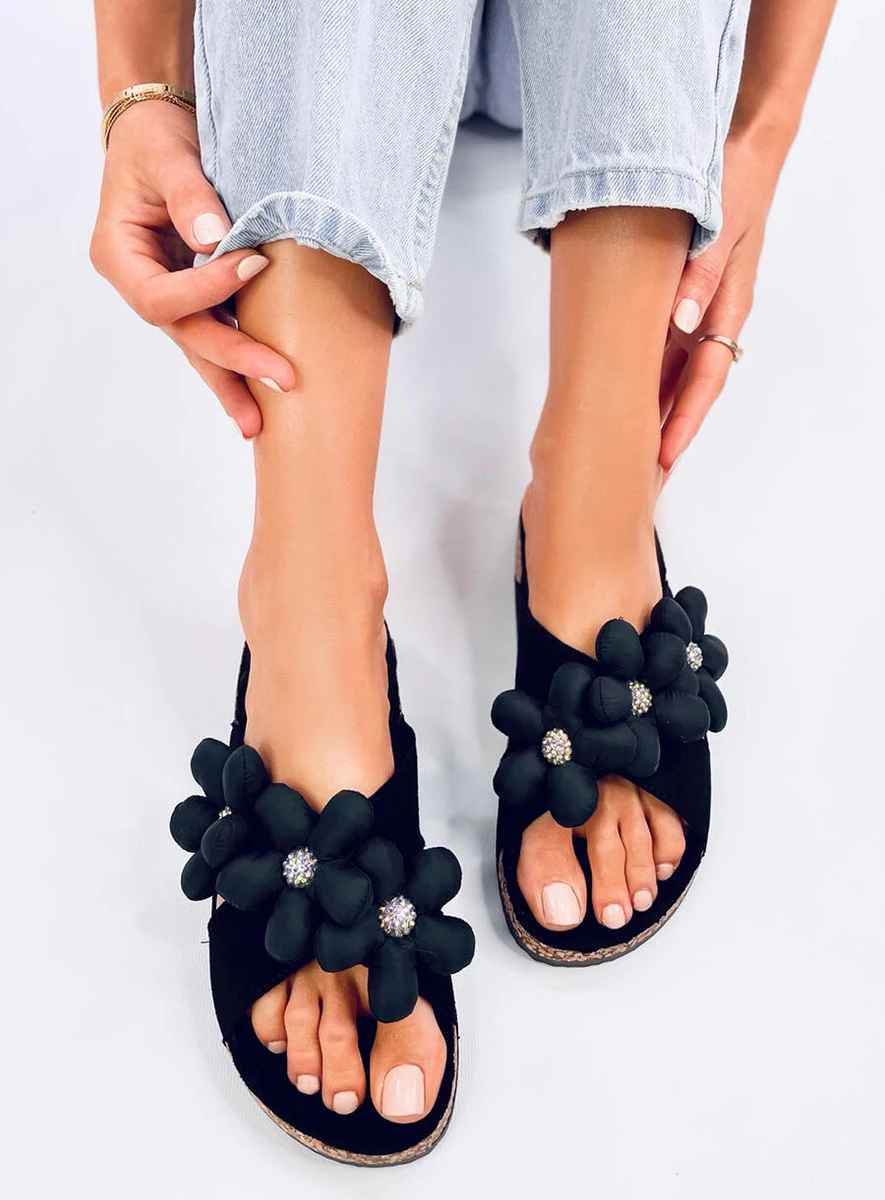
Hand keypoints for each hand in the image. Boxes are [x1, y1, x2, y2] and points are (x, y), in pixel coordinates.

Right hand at [89, 100, 294, 437]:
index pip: (162, 297)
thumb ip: (190, 196)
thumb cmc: (156, 139)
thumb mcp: (168, 156)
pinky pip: (217, 332)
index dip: (207, 290)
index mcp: (119, 256)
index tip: (255, 265)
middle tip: (280, 382)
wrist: (160, 130)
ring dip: (233, 383)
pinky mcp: (195, 295)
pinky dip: (240, 358)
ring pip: (200, 347)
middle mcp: (141, 283)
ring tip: (260, 424)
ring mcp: (168, 294)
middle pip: (185, 336)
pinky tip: (264, 390)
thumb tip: (219, 240)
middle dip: (233, 363)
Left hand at [659, 133, 784, 470]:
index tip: (665, 453)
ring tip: (628, 441)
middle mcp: (713, 315)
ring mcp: (696, 308)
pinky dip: (647, 369)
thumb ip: (699, 275)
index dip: (685, 419)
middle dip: (668, 428)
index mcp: (727, 306)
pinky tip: (624, 388)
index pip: (706, 379)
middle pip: (690, 386)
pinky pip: (663, 343)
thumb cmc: (733, 184)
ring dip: (656, 404)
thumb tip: (683, 322)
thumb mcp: (718, 226)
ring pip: (675, 369)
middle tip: (641, 467)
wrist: (740, 151)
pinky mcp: (680, 296)